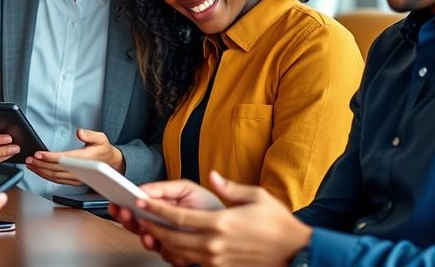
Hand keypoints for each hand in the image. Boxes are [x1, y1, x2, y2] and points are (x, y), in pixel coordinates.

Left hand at [26, 128, 123, 185]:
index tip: (38, 154)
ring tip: (30, 164)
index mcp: (84, 160)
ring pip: (54, 177)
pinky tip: (38, 170)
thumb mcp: (100, 138)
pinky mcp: (74, 182)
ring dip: (40, 171)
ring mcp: (76, 178)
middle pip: (55, 170)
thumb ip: (90, 134)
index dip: (49, 157)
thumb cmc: (104, 150)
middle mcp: (79, 172)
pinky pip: (57, 180)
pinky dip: (45, 176)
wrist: (111, 164)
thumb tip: (80, 132)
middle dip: (40, 165)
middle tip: (29, 159)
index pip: (63, 159)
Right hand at [109, 177, 224, 245]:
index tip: (119, 202)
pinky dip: (168, 251)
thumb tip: (143, 189)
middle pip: (137, 227)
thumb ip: (164, 188)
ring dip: (146, 238)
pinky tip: (167, 244)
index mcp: (161, 209)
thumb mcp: (187, 189)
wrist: (236, 225)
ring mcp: (170, 241)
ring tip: (147, 232)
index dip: (124, 206)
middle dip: (129, 221)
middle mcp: (162, 226)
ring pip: (151, 243)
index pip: (136, 209)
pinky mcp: (181, 255)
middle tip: (126, 213)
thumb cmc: (210, 206)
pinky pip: (170, 256)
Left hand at [136, 171, 311, 266]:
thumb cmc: (278, 224)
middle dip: (152, 227)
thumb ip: (229, 187)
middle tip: (139, 217)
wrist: (295, 252)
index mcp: (220, 223)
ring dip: (162, 242)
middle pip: (172, 237)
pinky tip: (174, 246)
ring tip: (151, 230)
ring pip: (179, 253)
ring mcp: (217, 260)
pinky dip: (179, 254)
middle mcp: (215, 244)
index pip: (178, 216)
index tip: (141, 201)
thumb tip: (212, 176)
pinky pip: (193, 262)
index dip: (156, 208)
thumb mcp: (256, 196)